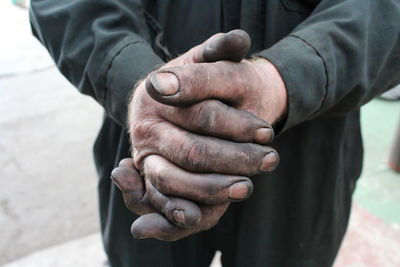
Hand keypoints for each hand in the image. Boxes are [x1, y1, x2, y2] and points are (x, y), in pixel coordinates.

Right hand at [122, 30, 283, 239]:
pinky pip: (160, 202)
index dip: (236, 126)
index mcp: (156, 95)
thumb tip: (238, 38)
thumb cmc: (208, 85)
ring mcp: (146, 158)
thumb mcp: (214, 62)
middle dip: (232, 160)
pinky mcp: (153, 181)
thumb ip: (222, 49)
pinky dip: (173, 214)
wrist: (191, 106)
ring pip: (172, 181)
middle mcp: (146, 130)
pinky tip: (194, 217)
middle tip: (269, 161)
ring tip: (246, 188)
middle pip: (190, 152)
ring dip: (210, 190)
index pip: (201, 114)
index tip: (268, 133)